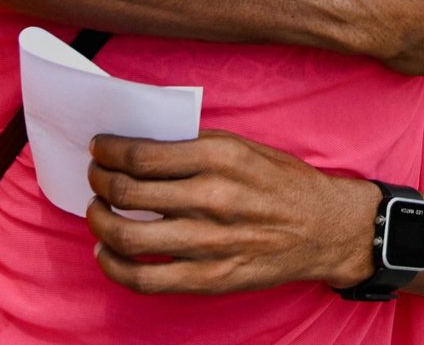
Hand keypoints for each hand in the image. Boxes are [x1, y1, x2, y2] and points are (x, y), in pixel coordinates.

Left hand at [86, 131, 376, 294]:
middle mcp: (211, 197)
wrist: (327, 228)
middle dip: (99, 182)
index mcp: (220, 157)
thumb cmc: (283, 183)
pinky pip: (145, 278)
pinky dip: (115, 266)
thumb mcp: (245, 147)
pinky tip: (108, 252)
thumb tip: (140, 144)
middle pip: (127, 192)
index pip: (142, 155)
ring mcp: (209, 242)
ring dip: (99, 221)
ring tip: (98, 211)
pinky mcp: (209, 278)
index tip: (100, 149)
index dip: (109, 152)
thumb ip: (195, 145)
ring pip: (127, 235)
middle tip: (96, 177)